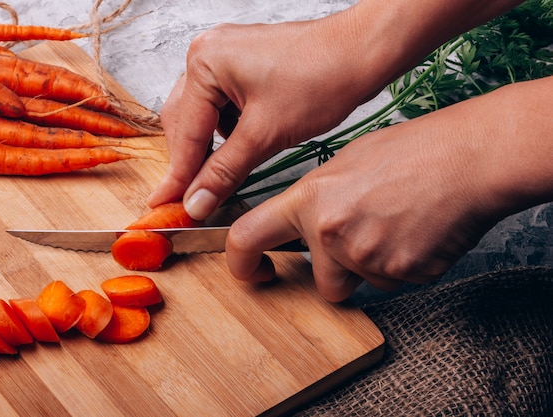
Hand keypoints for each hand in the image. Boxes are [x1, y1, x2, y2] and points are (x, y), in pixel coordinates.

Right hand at [147, 12, 382, 218]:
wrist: (362, 53)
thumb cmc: (322, 78)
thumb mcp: (265, 134)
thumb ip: (224, 172)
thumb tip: (196, 202)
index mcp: (205, 62)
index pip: (186, 132)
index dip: (178, 175)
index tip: (165, 204)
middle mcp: (208, 54)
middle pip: (185, 121)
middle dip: (189, 161)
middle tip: (189, 198)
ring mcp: (225, 57)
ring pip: (202, 116)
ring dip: (207, 148)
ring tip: (214, 178)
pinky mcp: (245, 66)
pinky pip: (222, 106)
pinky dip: (225, 133)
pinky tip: (236, 150)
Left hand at [224, 82, 549, 300]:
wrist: (468, 160)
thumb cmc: (412, 151)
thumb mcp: (345, 162)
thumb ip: (316, 198)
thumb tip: (302, 222)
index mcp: (310, 200)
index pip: (248, 238)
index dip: (241, 263)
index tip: (251, 271)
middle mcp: (331, 234)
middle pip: (320, 282)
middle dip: (336, 271)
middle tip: (364, 237)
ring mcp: (368, 258)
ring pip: (361, 283)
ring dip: (373, 266)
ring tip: (398, 225)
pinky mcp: (404, 275)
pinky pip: (394, 281)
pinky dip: (402, 265)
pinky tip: (417, 233)